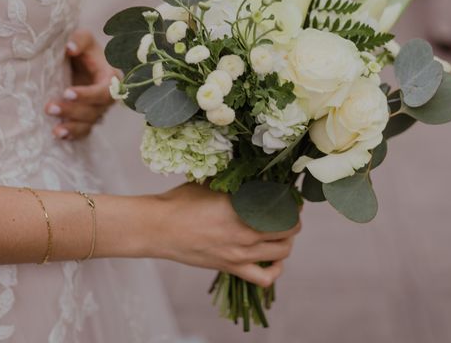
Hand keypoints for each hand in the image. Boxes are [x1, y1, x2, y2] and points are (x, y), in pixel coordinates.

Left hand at [46, 29, 116, 139]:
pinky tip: (59, 135)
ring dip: (72, 127)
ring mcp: (97, 110)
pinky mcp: (86, 119)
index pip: (105, 91)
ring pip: (88, 124)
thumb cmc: (82, 48)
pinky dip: (72, 135)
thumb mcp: (84, 39)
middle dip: (74, 111)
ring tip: (55, 130)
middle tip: (50, 108)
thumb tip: (70, 48)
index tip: (68, 92)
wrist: (77, 61)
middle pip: (95, 110)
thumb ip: (80, 40)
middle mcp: (107, 97)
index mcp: (111, 78)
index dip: (88, 95)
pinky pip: (83, 132)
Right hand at [151, 183, 301, 287]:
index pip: (282, 206)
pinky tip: (272, 260)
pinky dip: (275, 271)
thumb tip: (252, 172)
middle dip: (293, 219)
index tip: (289, 196)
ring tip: (281, 232)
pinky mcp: (231, 267)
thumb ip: (235, 181)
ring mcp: (240, 253)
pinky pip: (264, 278)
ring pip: (283, 252)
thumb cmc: (180, 201)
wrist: (157, 228)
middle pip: (289, 229)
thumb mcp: (211, 183)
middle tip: (288, 212)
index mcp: (242, 208)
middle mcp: (246, 232)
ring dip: (287, 241)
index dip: (291, 200)